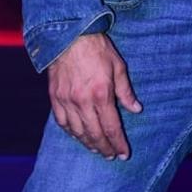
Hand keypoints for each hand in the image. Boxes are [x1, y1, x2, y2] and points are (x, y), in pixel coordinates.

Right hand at [47, 32, 141, 159]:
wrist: (69, 35)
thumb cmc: (97, 48)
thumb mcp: (118, 66)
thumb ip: (126, 91)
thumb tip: (136, 109)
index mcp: (101, 93)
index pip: (111, 127)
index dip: (118, 143)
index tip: (124, 153)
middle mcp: (83, 101)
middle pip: (94, 134)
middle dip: (104, 148)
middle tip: (111, 156)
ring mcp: (67, 101)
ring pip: (78, 132)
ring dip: (88, 144)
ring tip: (97, 149)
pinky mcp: (55, 98)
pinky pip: (62, 123)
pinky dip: (71, 133)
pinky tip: (78, 136)